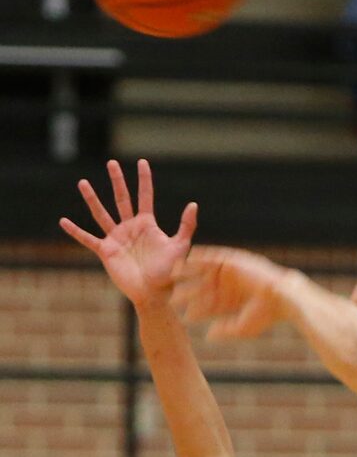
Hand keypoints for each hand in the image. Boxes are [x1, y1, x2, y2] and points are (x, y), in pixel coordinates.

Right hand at [59, 159, 196, 306]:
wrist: (153, 294)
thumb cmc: (169, 273)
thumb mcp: (179, 247)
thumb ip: (186, 226)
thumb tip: (193, 204)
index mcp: (147, 224)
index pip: (145, 196)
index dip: (144, 180)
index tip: (142, 162)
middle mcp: (130, 228)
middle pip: (122, 199)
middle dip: (117, 181)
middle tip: (112, 163)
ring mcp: (117, 238)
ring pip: (102, 214)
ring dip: (92, 199)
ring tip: (83, 183)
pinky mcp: (106, 251)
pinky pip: (88, 239)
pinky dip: (75, 231)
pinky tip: (63, 221)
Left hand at [172, 245, 288, 339]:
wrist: (280, 297)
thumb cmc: (264, 315)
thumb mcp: (241, 327)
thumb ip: (224, 331)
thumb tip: (208, 337)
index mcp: (230, 302)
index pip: (208, 306)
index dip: (195, 310)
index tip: (182, 316)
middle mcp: (228, 287)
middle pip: (202, 288)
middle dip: (188, 292)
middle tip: (171, 295)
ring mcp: (231, 273)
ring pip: (205, 271)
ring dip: (191, 271)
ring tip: (174, 272)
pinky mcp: (234, 261)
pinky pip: (215, 256)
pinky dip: (203, 255)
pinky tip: (190, 255)